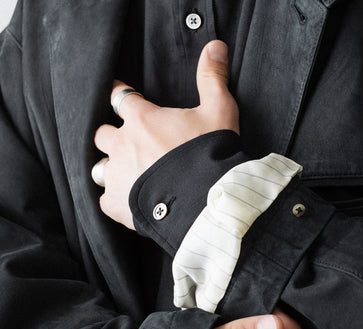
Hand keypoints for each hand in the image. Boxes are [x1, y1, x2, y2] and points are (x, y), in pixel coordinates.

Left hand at [94, 40, 238, 228]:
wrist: (207, 200)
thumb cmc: (211, 155)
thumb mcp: (219, 112)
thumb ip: (212, 79)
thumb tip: (215, 47)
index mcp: (142, 120)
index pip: (119, 98)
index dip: (119, 95)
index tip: (119, 95)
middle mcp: (122, 144)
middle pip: (102, 133)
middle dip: (112, 136)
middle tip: (126, 142)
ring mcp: (117, 175)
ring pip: (99, 167)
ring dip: (110, 168)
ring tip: (125, 175)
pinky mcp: (117, 204)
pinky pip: (104, 201)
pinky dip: (113, 200)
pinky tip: (126, 202)